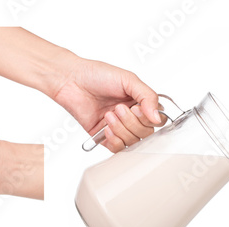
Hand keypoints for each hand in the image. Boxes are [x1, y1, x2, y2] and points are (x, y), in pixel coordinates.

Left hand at [51, 58, 166, 151]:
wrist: (72, 81)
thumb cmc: (97, 75)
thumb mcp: (128, 79)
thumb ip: (148, 96)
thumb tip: (156, 116)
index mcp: (139, 102)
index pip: (157, 120)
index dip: (149, 118)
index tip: (136, 108)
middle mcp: (130, 116)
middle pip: (145, 133)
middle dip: (132, 122)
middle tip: (118, 108)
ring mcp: (118, 127)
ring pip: (132, 141)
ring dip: (121, 129)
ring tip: (109, 114)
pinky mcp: (103, 136)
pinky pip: (117, 148)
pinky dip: (114, 139)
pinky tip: (106, 127)